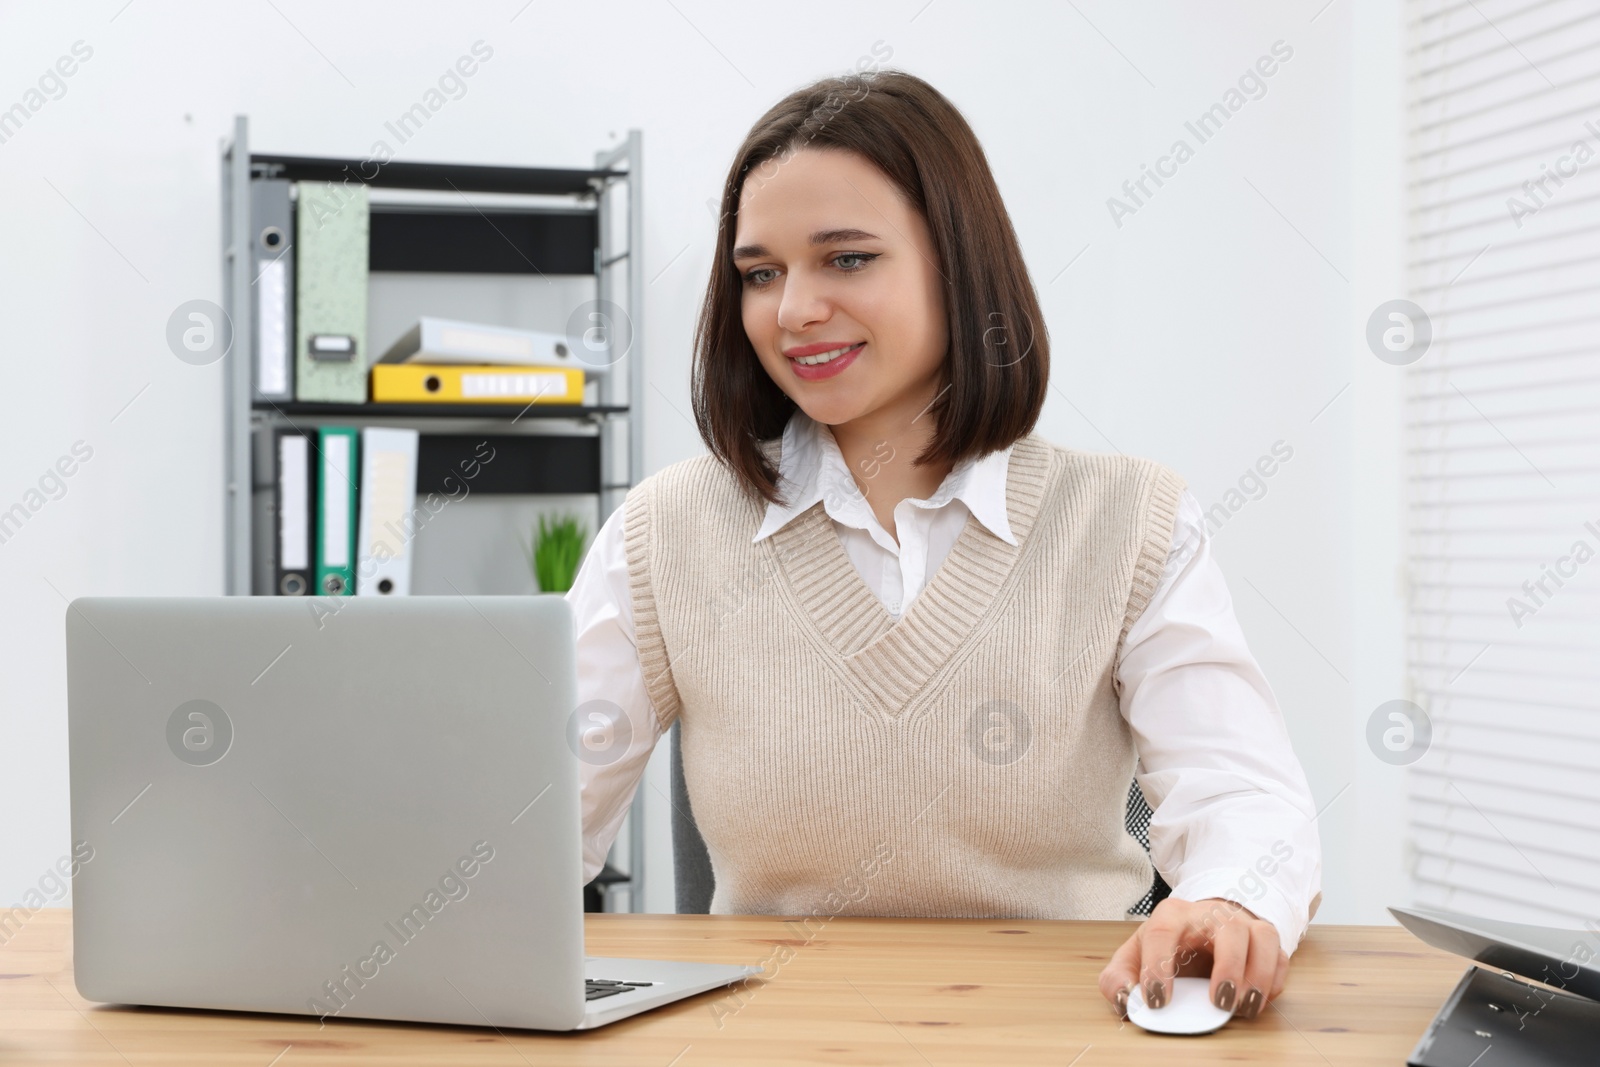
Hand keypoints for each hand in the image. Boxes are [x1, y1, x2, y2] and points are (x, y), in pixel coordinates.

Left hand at [1098, 896, 1289, 1020]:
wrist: (1201, 925)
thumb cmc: (1168, 944)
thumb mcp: (1135, 956)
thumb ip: (1117, 978)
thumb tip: (1124, 998)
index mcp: (1171, 915)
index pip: (1162, 932)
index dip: (1157, 967)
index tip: (1157, 1001)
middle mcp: (1211, 914)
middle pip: (1228, 928)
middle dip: (1229, 967)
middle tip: (1219, 1003)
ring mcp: (1243, 924)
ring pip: (1263, 938)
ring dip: (1258, 975)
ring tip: (1242, 1006)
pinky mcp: (1266, 940)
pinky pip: (1281, 957)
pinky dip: (1274, 982)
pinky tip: (1256, 1001)